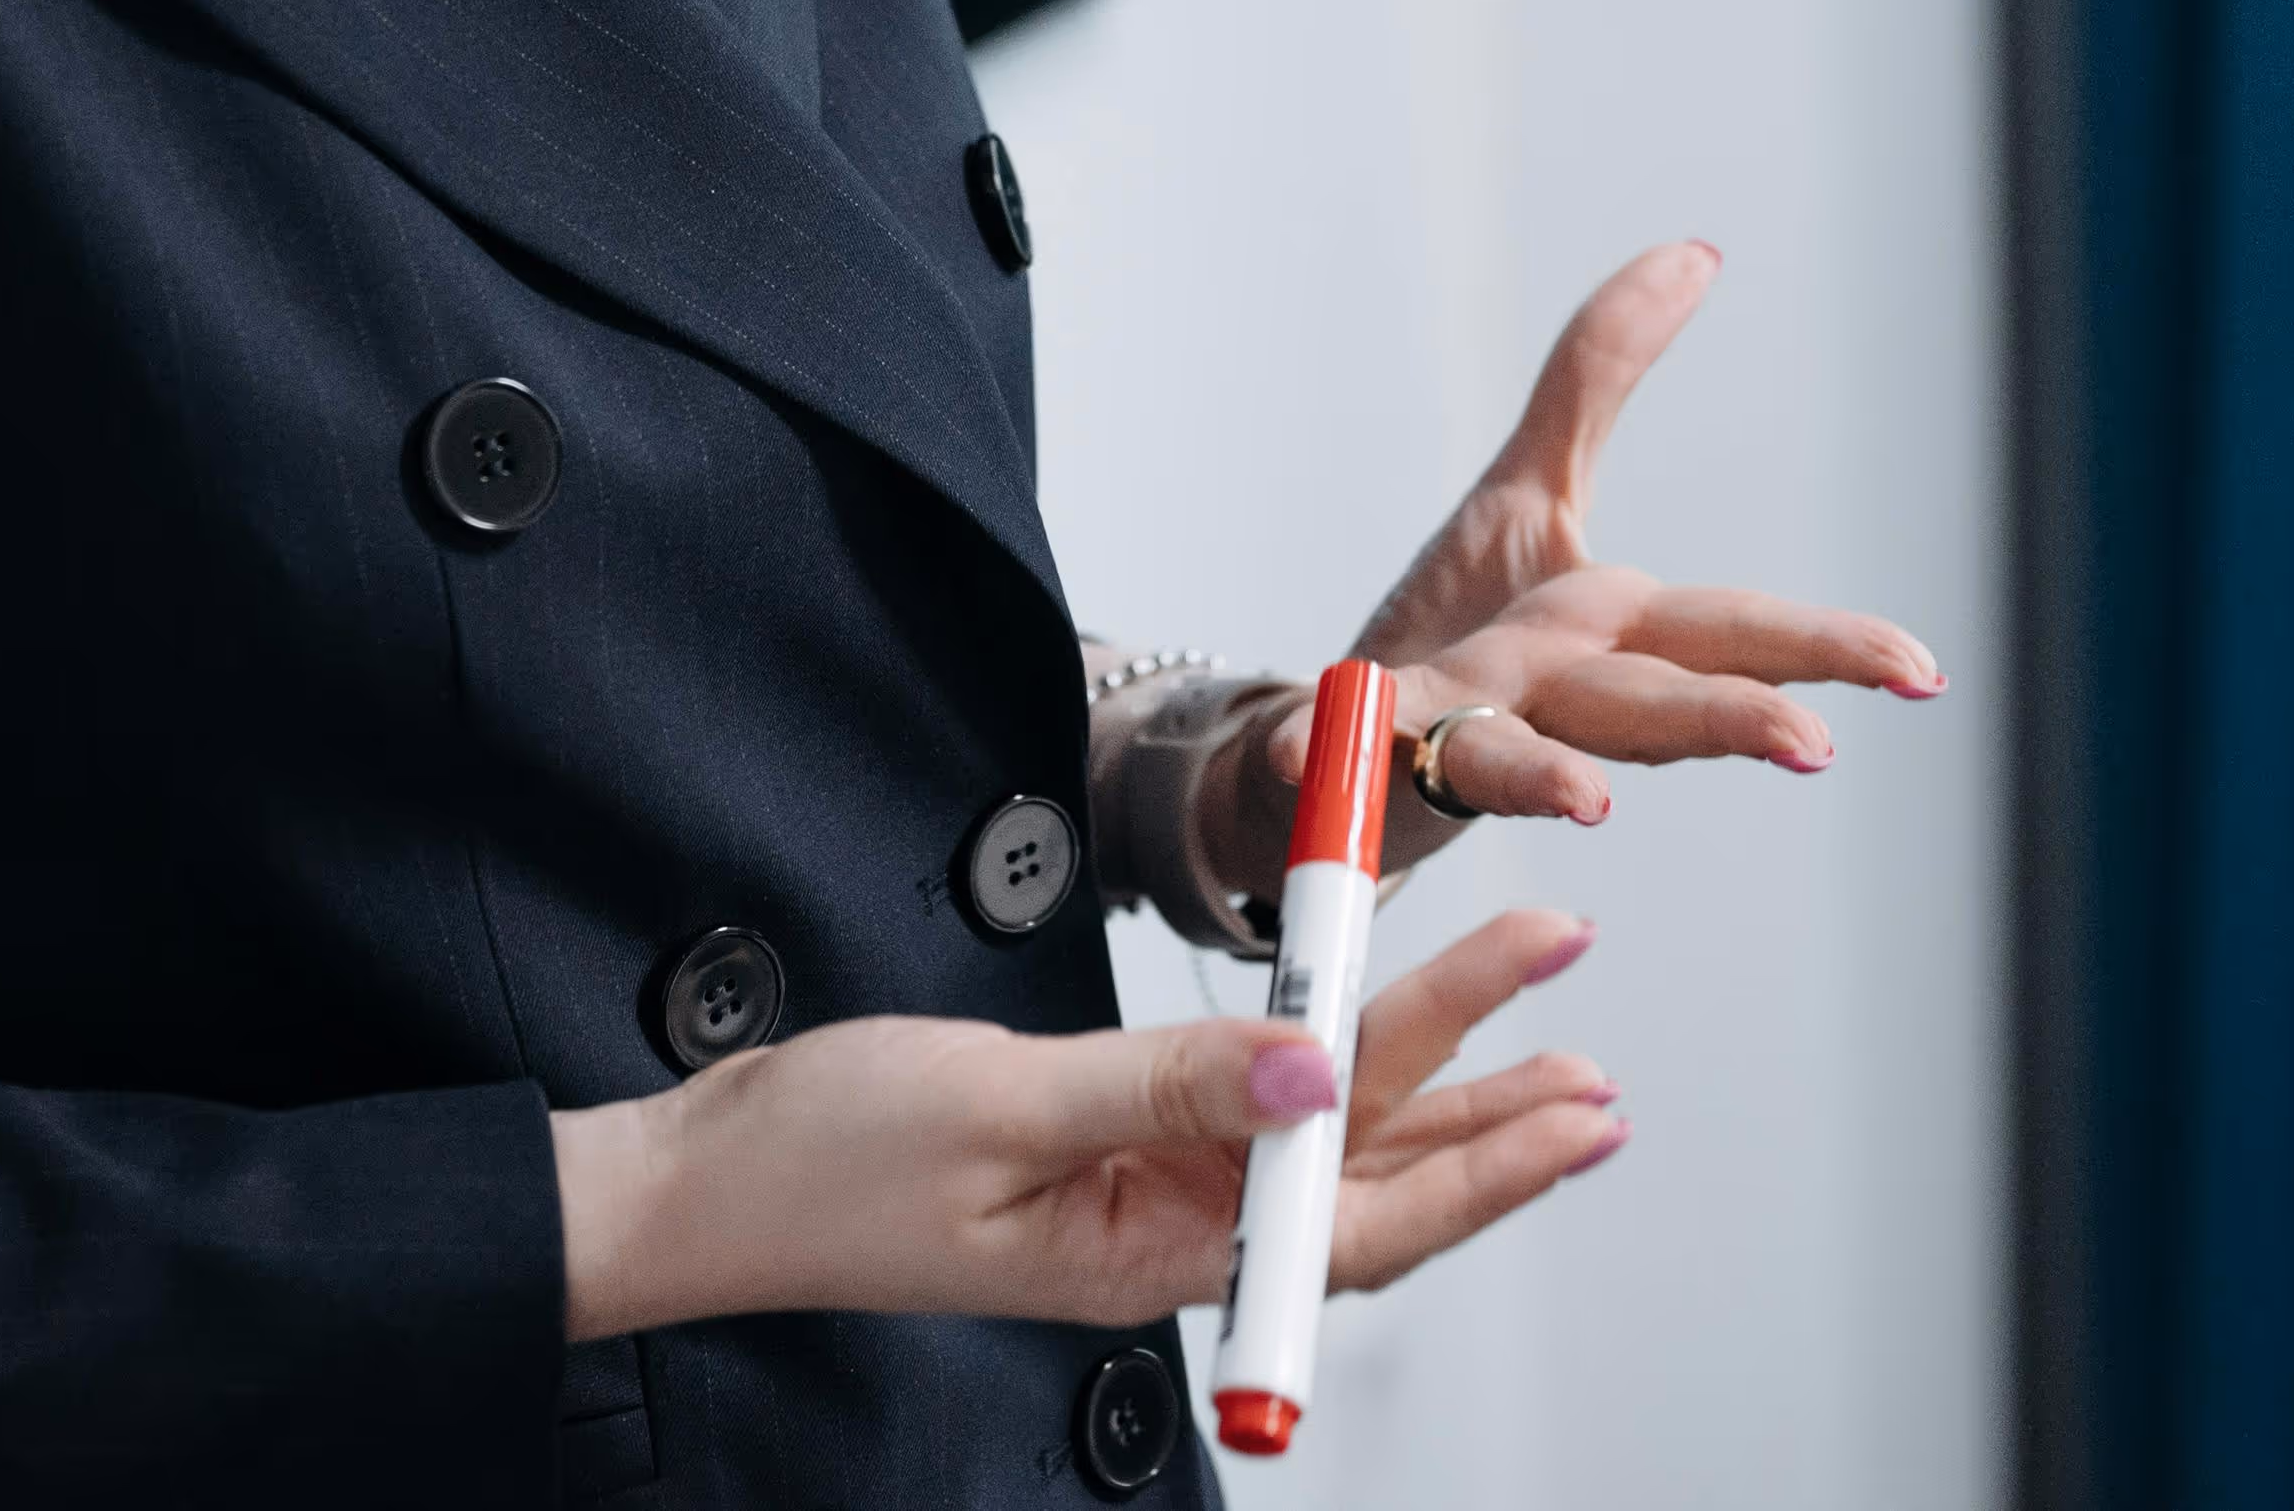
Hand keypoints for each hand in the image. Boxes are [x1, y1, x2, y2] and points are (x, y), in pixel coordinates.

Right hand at [548, 907, 1625, 1335]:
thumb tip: (1319, 1069)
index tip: (1564, 1078)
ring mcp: (1138, 1197)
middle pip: (1365, 1182)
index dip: (1470, 1142)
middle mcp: (1164, 1235)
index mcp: (1149, 1249)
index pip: (1353, 1206)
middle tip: (1592, 1046)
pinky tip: (1380, 1044)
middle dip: (1489, 1113)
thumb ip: (1163, 1085)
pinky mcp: (1105, 1151)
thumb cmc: (818, 1162)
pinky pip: (1250, 1117)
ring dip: (1433, 1092)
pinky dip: (1328, 1068)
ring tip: (1549, 1050)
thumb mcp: (997, 1107)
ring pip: (1322, 1148)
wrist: (701, 1182)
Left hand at [1229, 243, 1943, 861]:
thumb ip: (1604, 369)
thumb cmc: (1461, 632)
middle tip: (1812, 745)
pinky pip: (1351, 747)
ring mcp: (1460, 725)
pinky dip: (1331, 751)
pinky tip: (1305, 747)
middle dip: (1735, 715)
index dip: (1831, 646)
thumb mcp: (1530, 483)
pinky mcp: (1360, 744)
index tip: (1924, 670)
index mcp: (1609, 629)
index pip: (1739, 632)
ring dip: (1548, 773)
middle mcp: (1552, 690)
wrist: (1330, 753)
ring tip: (1589, 800)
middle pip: (1656, 700)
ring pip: (1520, 752)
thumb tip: (1696, 251)